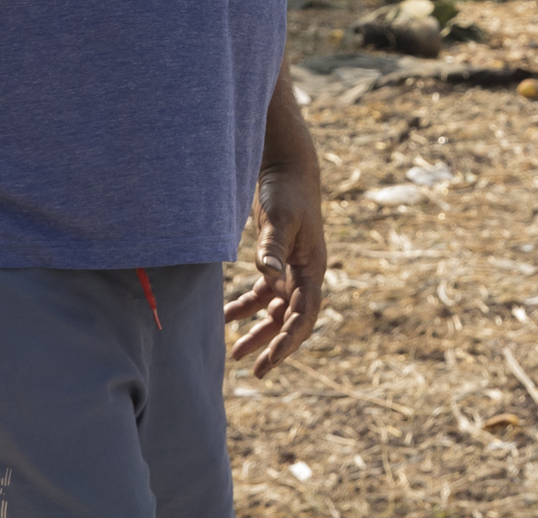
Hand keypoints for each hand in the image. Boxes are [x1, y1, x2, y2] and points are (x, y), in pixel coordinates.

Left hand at [223, 159, 327, 375]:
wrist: (285, 166)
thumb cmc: (287, 190)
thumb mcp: (281, 217)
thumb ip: (272, 246)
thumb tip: (268, 275)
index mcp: (312, 266)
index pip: (306, 312)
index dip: (291, 338)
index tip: (271, 358)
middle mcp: (303, 273)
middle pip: (293, 319)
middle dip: (276, 345)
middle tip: (257, 370)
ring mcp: (289, 269)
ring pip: (276, 312)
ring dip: (260, 332)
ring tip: (236, 354)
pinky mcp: (273, 262)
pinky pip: (261, 295)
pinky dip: (244, 308)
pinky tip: (225, 318)